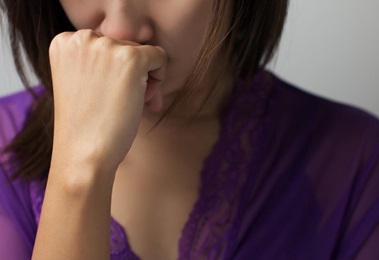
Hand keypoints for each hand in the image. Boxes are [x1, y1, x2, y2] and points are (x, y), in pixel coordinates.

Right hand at [48, 29, 166, 174]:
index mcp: (64, 43)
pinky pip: (159, 56)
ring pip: (142, 52)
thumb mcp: (82, 83)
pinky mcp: (130, 58)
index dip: (113, 71)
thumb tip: (139, 52)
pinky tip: (147, 100)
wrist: (83, 154)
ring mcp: (106, 46)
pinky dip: (159, 77)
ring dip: (144, 78)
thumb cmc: (86, 125)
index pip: (105, 45)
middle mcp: (82, 38)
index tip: (112, 93)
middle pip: (124, 46)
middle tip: (127, 103)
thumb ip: (98, 62)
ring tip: (135, 105)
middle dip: (132, 74)